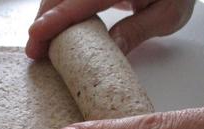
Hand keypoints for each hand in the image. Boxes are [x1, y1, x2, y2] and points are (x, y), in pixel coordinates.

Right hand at [26, 0, 195, 58]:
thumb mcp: (168, 14)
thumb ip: (138, 30)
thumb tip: (109, 49)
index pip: (82, 0)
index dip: (57, 19)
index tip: (37, 36)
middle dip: (43, 19)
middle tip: (34, 50)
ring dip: (47, 14)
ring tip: (41, 42)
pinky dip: (58, 8)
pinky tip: (55, 25)